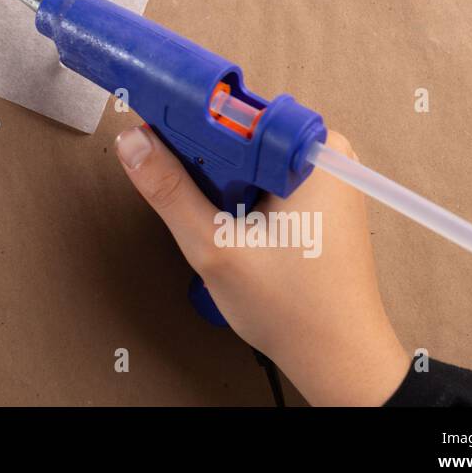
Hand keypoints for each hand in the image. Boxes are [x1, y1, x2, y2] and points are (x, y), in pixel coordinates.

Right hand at [115, 125, 409, 405]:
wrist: (338, 358)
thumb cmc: (296, 310)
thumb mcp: (216, 247)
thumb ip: (169, 191)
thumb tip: (133, 143)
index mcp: (313, 154)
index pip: (234, 114)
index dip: (187, 125)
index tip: (154, 137)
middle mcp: (325, 154)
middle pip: (239, 133)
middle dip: (204, 162)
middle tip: (189, 200)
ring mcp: (324, 176)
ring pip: (247, 157)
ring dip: (219, 183)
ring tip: (216, 224)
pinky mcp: (317, 197)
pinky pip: (262, 176)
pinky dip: (238, 195)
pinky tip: (231, 227)